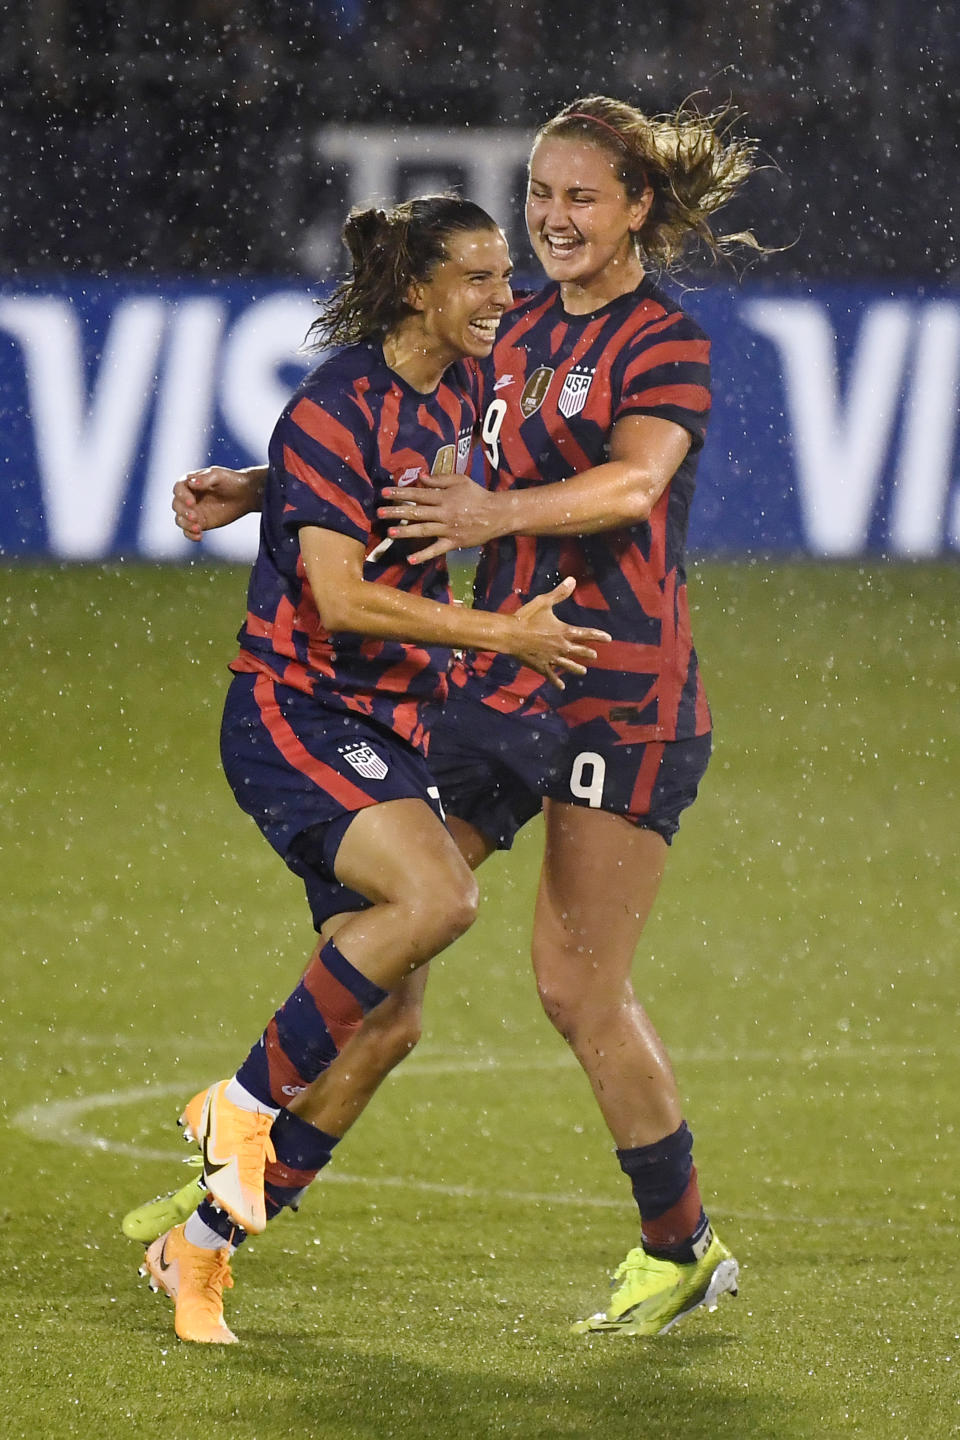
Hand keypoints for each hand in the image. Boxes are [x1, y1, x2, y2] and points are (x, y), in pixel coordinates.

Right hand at [172, 466, 264, 540]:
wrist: (245, 495)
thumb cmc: (231, 481)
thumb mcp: (218, 475)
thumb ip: (205, 478)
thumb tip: (192, 483)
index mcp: (189, 482)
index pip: (178, 489)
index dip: (182, 496)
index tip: (192, 502)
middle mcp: (188, 497)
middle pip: (177, 506)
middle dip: (184, 512)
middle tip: (195, 517)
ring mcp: (193, 511)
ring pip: (180, 519)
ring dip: (186, 525)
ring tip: (198, 528)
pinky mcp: (200, 522)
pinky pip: (189, 530)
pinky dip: (191, 535)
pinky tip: (199, 536)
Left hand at [378, 473, 499, 562]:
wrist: (496, 514)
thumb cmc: (477, 495)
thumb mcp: (460, 480)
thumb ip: (440, 479)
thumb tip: (420, 477)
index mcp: (444, 497)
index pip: (418, 494)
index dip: (400, 493)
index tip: (384, 493)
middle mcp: (443, 513)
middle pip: (416, 512)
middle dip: (397, 512)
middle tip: (380, 512)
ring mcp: (448, 529)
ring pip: (423, 530)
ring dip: (406, 532)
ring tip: (389, 533)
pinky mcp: (453, 542)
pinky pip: (436, 550)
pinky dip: (424, 555)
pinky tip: (410, 560)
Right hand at [511, 577, 609, 689]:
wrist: (510, 635)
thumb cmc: (526, 617)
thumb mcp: (544, 602)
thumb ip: (559, 593)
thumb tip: (572, 580)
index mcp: (563, 631)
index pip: (586, 634)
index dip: (598, 636)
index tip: (608, 639)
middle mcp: (561, 646)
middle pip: (579, 651)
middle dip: (588, 653)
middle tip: (595, 656)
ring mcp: (552, 658)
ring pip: (568, 665)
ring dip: (577, 668)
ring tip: (584, 671)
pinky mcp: (541, 666)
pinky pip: (551, 675)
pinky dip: (556, 681)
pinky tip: (561, 687)